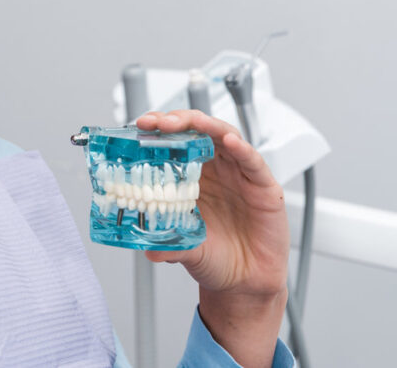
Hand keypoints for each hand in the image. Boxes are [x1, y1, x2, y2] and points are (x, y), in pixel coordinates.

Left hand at [136, 110, 287, 366]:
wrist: (244, 282)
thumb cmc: (214, 257)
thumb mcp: (185, 249)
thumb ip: (169, 245)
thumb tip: (147, 250)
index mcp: (191, 177)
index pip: (174, 142)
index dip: (158, 131)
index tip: (140, 126)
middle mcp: (216, 170)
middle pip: (198, 131)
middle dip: (178, 121)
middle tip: (160, 122)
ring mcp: (240, 175)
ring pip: (225, 137)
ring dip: (208, 125)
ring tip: (192, 121)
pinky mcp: (264, 187)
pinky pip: (253, 161)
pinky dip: (242, 148)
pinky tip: (230, 141)